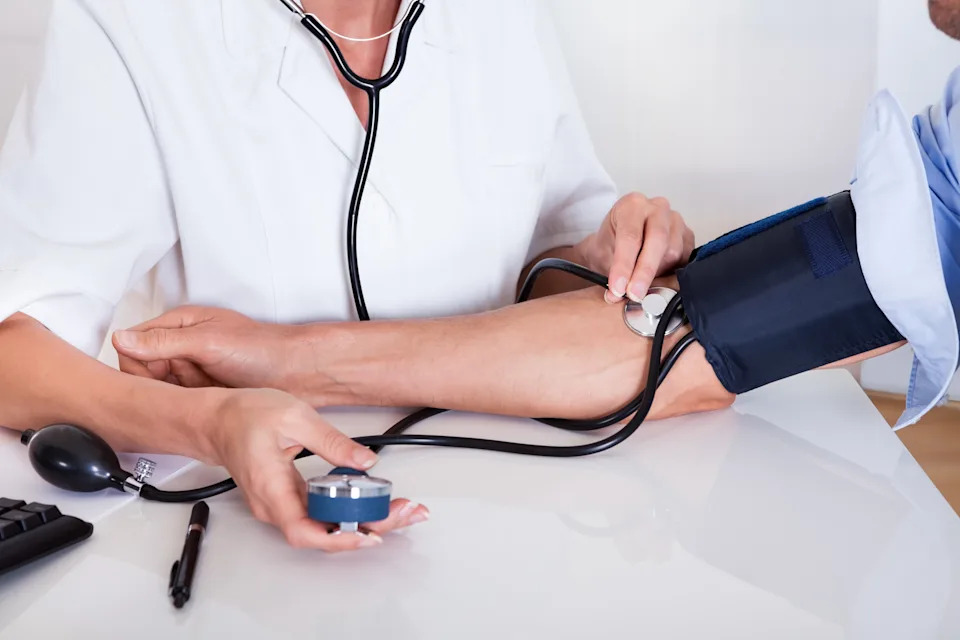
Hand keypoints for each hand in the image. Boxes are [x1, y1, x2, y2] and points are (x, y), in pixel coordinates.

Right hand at [113, 306, 305, 392]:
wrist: (299, 372)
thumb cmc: (263, 349)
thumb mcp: (209, 343)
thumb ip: (164, 342)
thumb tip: (122, 338)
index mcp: (179, 324)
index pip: (133, 345)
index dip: (138, 366)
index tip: (156, 380)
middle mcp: (182, 345)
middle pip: (143, 370)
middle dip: (158, 384)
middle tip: (180, 392)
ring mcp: (193, 368)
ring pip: (160, 389)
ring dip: (175, 396)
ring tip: (198, 398)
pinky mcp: (204, 389)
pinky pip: (180, 400)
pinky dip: (188, 405)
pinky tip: (202, 408)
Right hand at [202, 387, 428, 550]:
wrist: (218, 419)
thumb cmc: (245, 416)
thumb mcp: (295, 417)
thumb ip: (332, 441)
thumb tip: (365, 461)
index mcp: (271, 486)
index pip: (303, 531)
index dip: (338, 539)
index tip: (369, 534)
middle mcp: (274, 505)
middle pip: (321, 534)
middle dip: (367, 529)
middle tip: (405, 513)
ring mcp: (280, 505)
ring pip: (323, 526)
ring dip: (362, 521)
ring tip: (399, 510)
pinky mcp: (288, 499)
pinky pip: (320, 514)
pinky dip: (348, 511)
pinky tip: (373, 504)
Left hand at [575, 193, 694, 303]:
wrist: (619, 243)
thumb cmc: (610, 246)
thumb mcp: (601, 256)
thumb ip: (609, 274)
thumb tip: (616, 297)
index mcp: (631, 205)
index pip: (630, 235)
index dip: (624, 264)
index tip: (618, 288)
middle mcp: (657, 208)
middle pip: (657, 239)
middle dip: (645, 271)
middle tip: (635, 295)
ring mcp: (676, 220)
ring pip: (673, 251)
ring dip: (658, 274)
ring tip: (642, 286)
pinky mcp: (688, 235)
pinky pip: (685, 258)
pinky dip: (672, 274)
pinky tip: (658, 281)